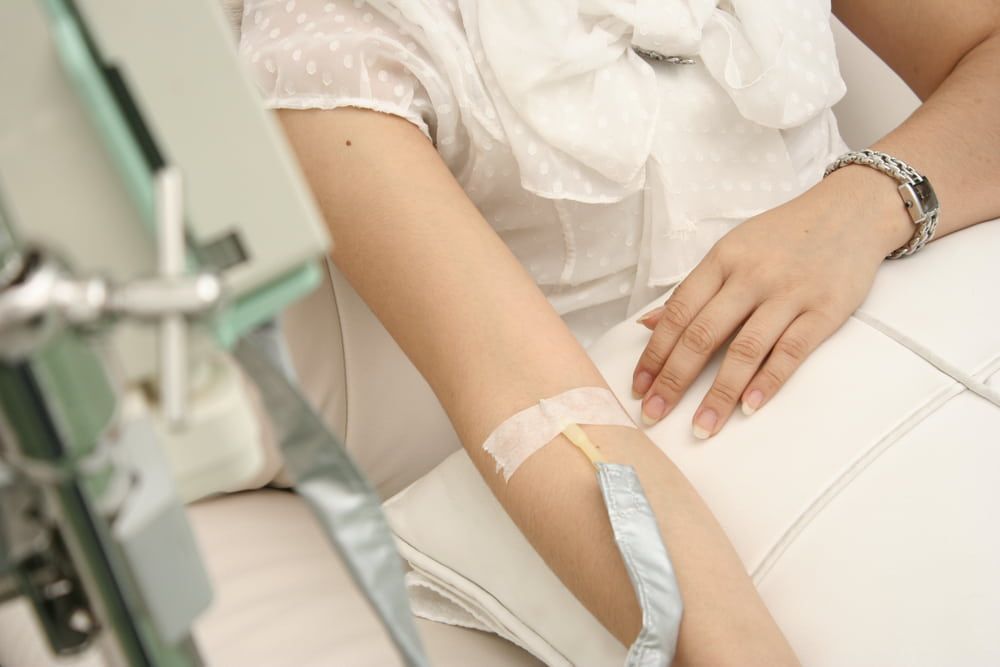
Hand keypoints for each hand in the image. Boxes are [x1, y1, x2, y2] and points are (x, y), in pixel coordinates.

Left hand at [631, 167, 912, 437]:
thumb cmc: (783, 236)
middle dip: (674, 379)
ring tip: (700, 427)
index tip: (638, 387)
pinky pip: (791, 351)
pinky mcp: (824, 310)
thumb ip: (693, 289)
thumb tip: (648, 325)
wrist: (850, 211)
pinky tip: (748, 407)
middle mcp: (751, 276)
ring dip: (719, 394)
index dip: (654, 353)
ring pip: (744, 349)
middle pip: (702, 334)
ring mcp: (788, 293)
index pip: (678, 313)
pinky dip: (768, 381)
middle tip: (654, 414)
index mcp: (722, 260)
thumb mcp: (732, 250)